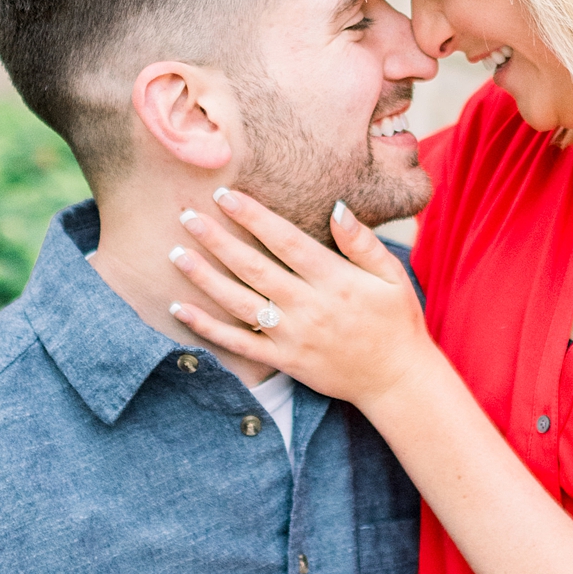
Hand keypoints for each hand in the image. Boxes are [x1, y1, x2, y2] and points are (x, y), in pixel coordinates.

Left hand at [168, 191, 431, 410]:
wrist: (396, 379)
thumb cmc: (396, 321)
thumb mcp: (392, 275)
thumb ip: (362, 242)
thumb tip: (337, 207)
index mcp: (334, 280)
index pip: (285, 240)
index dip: (252, 216)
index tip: (224, 194)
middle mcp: (308, 306)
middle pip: (252, 267)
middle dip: (217, 239)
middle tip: (186, 216)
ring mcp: (292, 336)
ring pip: (238, 303)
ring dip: (203, 278)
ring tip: (176, 254)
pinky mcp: (283, 361)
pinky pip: (238, 343)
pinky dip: (206, 327)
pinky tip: (179, 309)